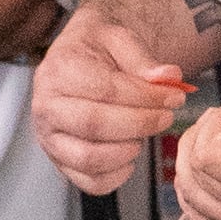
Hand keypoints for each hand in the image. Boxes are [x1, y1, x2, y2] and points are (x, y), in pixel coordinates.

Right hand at [30, 0, 205, 195]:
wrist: (75, 59)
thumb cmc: (96, 49)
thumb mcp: (118, 37)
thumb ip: (142, 58)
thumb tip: (168, 77)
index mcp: (59, 70)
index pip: (106, 90)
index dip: (146, 97)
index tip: (174, 95)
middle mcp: (46, 106)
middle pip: (95, 125)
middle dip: (141, 123)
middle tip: (166, 116)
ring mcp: (49, 137)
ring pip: (90, 158)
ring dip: (129, 150)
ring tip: (145, 132)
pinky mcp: (58, 160)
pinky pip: (88, 181)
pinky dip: (116, 177)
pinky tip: (130, 155)